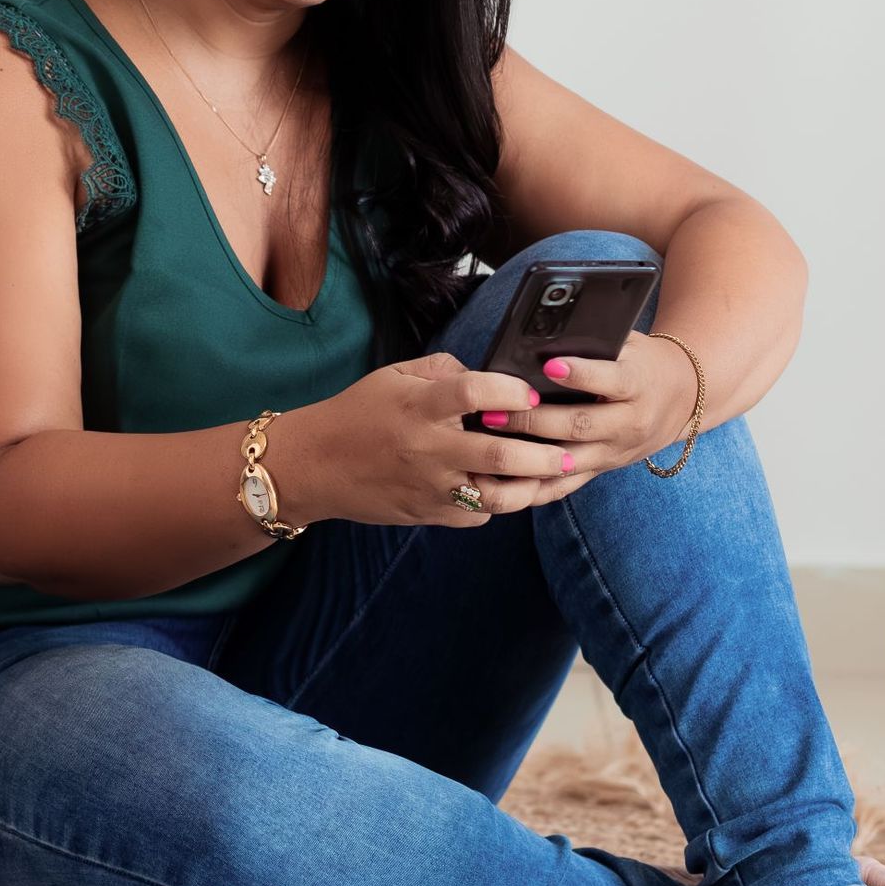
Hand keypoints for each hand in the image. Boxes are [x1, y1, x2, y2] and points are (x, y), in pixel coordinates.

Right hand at [273, 356, 581, 529]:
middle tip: (569, 447)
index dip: (510, 391)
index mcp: (419, 407)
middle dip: (543, 453)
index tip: (531, 393)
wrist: (315, 466)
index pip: (475, 392)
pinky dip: (496, 505)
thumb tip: (486, 374)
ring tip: (554, 476)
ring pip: (496, 497)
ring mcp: (430, 487)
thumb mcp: (394, 376)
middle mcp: (428, 449)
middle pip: (499, 454)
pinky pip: (476, 516)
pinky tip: (510, 490)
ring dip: (532, 488)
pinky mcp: (428, 514)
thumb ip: (442, 369)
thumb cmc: (357, 415)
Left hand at [471, 331, 700, 498]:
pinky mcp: (603, 469)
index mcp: (638, 385)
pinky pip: (566, 486)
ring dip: (527, 456)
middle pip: (580, 425)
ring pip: (569, 461)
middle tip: (494, 412)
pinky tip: (504, 482)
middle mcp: (629, 423)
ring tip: (491, 445)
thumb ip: (595, 341)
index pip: (611, 380)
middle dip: (534, 420)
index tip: (548, 365)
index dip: (580, 374)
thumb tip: (544, 333)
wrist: (681, 398)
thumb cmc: (642, 362)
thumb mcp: (629, 343)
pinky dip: (535, 488)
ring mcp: (615, 452)